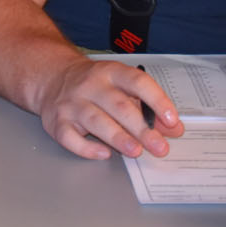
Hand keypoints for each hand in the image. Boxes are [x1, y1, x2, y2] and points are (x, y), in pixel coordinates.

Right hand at [33, 58, 183, 159]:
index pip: (137, 82)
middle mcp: (90, 86)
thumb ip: (148, 107)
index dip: (157, 100)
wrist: (51, 78)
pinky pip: (70, 137)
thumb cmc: (94, 85)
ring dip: (118, 137)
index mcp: (111, 73)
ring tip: (136, 151)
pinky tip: (104, 153)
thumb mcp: (121, 87)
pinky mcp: (57, 121)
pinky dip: (87, 148)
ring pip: (96, 121)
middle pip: (119, 106)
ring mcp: (72, 103)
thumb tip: (174, 129)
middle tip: (159, 146)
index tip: (171, 119)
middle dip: (141, 128)